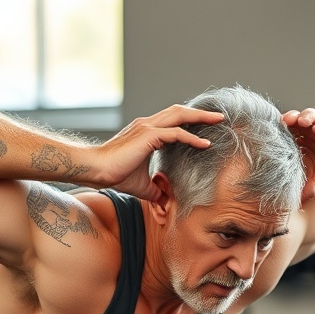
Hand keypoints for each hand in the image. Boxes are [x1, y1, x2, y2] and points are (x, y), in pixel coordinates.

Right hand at [94, 105, 224, 202]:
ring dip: (201, 117)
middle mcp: (148, 124)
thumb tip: (164, 202)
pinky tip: (205, 144)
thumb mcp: (141, 185)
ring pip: (180, 116)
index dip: (189, 121)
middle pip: (179, 111)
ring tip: (218, 121)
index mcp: (146, 131)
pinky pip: (176, 133)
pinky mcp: (148, 136)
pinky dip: (192, 137)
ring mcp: (148, 127)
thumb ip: (155, 190)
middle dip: (200, 113)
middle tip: (219, 117)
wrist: (95, 169)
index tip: (205, 126)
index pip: (173, 120)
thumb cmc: (114, 175)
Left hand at [282, 108, 314, 201]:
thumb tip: (287, 208)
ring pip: (311, 117)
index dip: (279, 129)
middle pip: (296, 120)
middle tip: (287, 120)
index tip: (273, 129)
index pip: (284, 132)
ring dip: (307, 117)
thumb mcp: (307, 184)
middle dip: (292, 118)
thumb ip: (299, 192)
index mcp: (294, 144)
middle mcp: (305, 134)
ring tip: (304, 121)